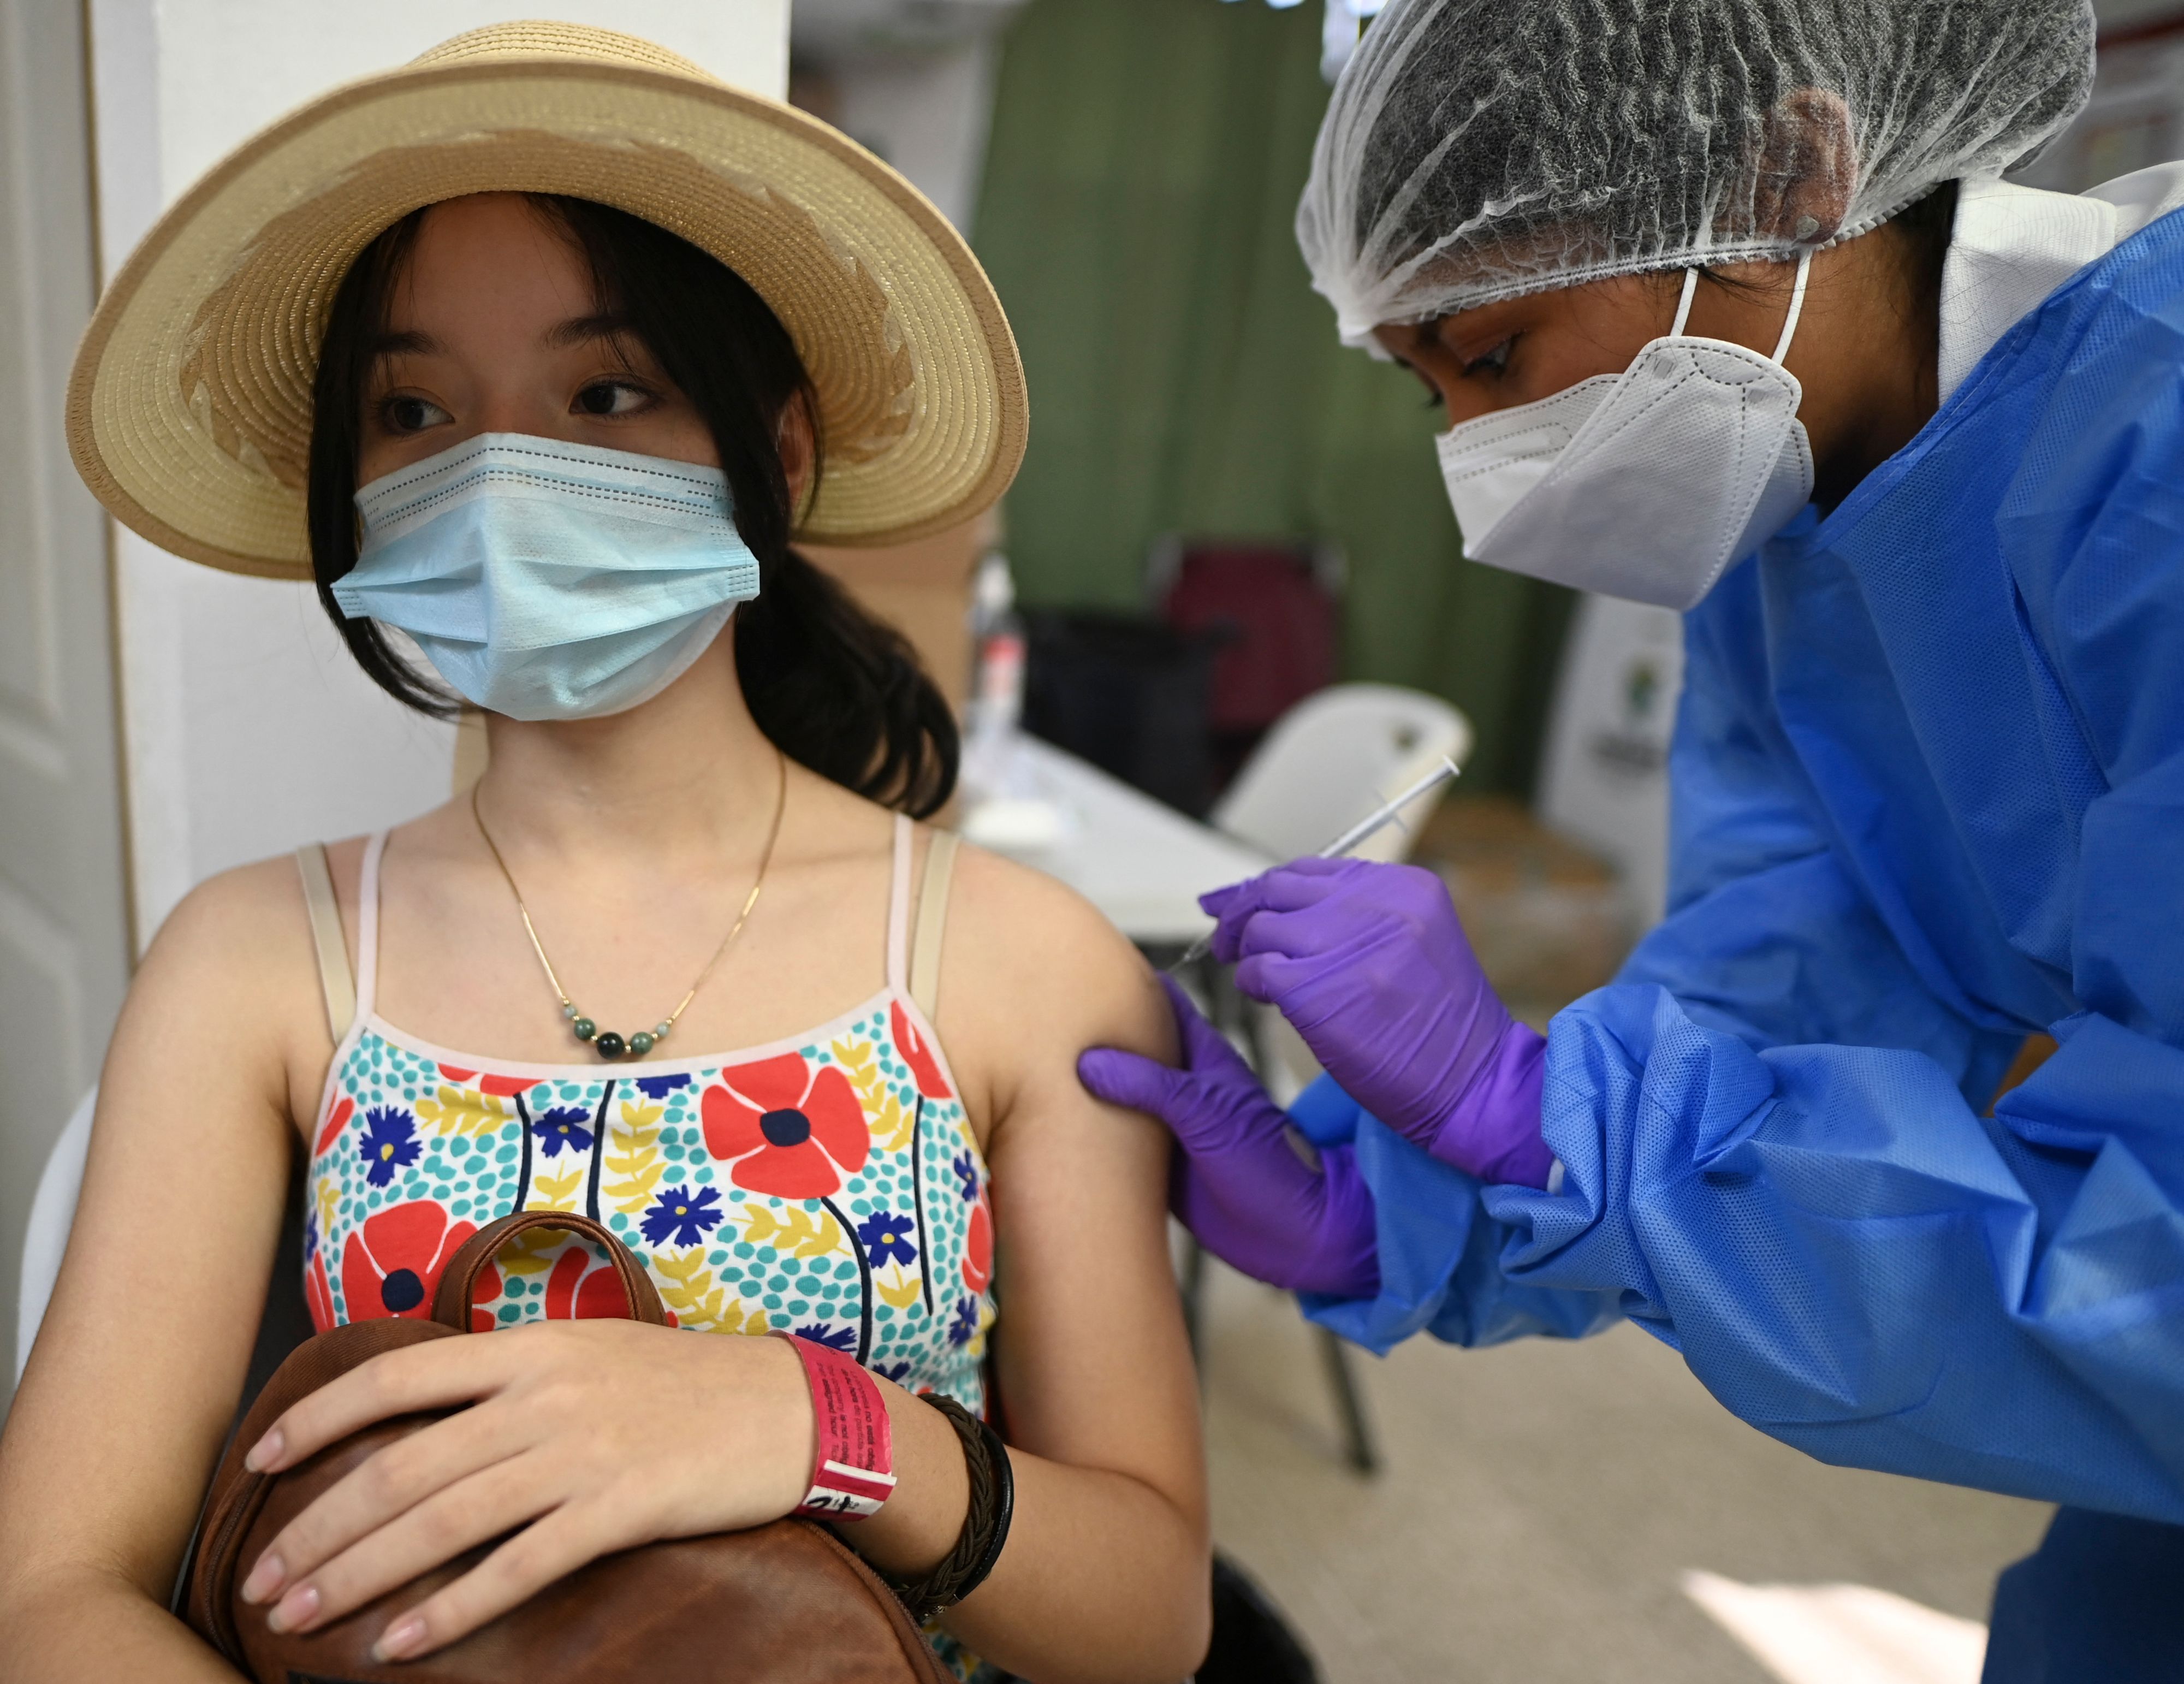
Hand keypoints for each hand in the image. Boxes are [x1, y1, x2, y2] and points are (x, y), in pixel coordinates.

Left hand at [235, 1319, 811, 1661]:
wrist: (789, 1408)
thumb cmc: (684, 1385)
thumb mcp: (591, 1352)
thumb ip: (511, 1377)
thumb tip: (422, 1416)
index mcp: (532, 1346)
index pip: (396, 1377)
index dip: (318, 1419)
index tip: (258, 1462)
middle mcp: (546, 1394)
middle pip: (403, 1466)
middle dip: (317, 1529)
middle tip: (261, 1581)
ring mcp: (583, 1451)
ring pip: (443, 1520)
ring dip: (359, 1575)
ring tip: (299, 1618)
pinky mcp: (621, 1507)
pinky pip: (517, 1567)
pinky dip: (450, 1610)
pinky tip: (400, 1644)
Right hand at [1078, 976, 1377, 1295]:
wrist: (1291, 1235)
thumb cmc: (1270, 1168)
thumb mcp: (1208, 1115)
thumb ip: (1152, 1085)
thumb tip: (1092, 1061)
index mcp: (1203, 1059)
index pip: (1164, 1003)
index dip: (1129, 983)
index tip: (1085, 967)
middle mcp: (1182, 1086)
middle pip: (1133, 1045)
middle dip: (1097, 1031)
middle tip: (1047, 1016)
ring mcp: (1169, 1123)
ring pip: (1119, 1091)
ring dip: (1088, 1083)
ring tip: (1039, 1065)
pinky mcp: (1157, 1160)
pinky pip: (1117, 1135)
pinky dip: (1090, 1129)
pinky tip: (1057, 1124)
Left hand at [1203, 858, 1554, 1188]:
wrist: (1472, 1082)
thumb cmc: (1440, 1026)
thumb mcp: (1414, 944)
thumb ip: (1358, 917)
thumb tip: (1278, 905)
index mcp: (1405, 887)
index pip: (1314, 870)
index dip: (1267, 886)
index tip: (1236, 901)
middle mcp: (1376, 904)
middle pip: (1279, 888)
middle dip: (1241, 910)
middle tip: (1223, 937)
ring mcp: (1344, 943)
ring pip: (1261, 927)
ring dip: (1246, 952)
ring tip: (1255, 976)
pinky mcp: (1315, 988)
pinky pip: (1258, 969)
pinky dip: (1251, 982)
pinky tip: (1265, 998)